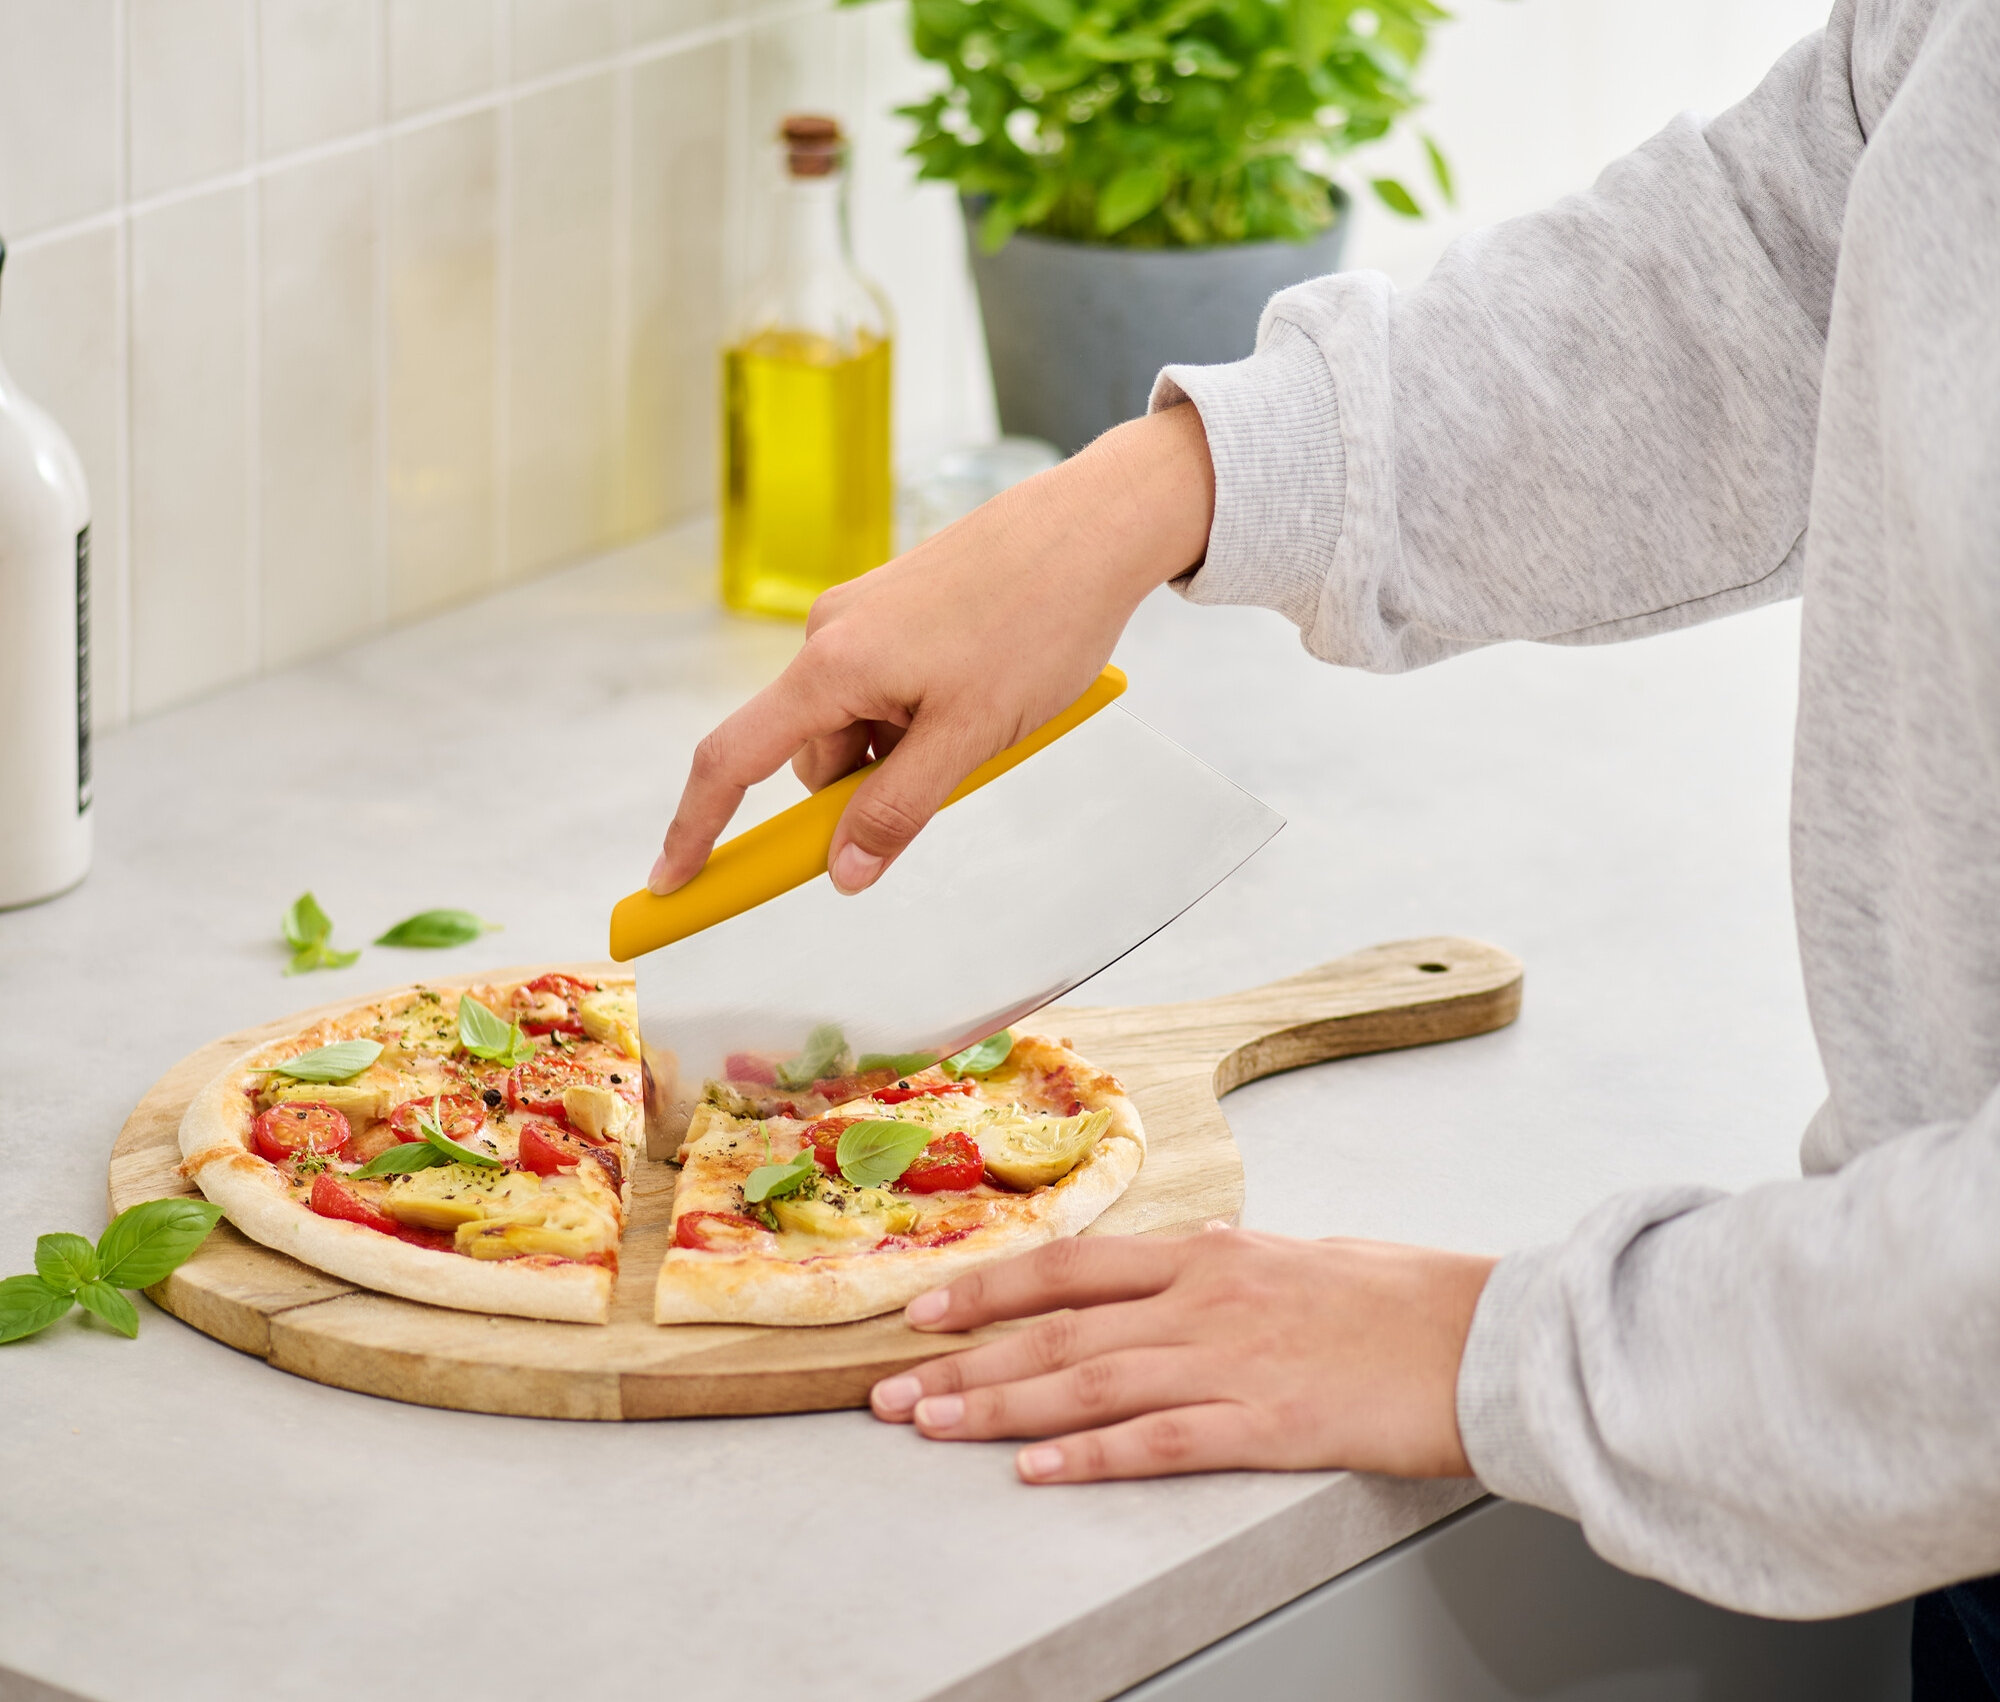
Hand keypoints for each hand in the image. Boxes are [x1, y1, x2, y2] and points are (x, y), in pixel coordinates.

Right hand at [649, 405, 1216, 896]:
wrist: (1093, 527)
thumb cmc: (1036, 620)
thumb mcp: (969, 737)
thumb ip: (898, 808)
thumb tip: (841, 870)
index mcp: (829, 666)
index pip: (730, 761)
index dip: (694, 829)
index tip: (672, 882)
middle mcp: (829, 635)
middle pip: (812, 754)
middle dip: (863, 790)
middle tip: (950, 781)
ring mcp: (863, 618)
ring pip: (858, 727)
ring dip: (904, 753)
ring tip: (989, 724)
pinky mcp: (897, 609)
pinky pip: (888, 691)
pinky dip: (923, 717)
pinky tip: (987, 693)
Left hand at [868, 1227, 1495, 1483]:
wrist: (1489, 1334)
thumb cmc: (1402, 1299)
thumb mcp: (1299, 1259)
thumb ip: (1226, 1272)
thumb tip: (1181, 1271)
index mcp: (1210, 1254)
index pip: (1071, 1266)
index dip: (988, 1288)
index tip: (924, 1311)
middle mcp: (1205, 1298)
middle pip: (1058, 1328)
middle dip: (964, 1360)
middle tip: (890, 1390)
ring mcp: (1233, 1358)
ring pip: (1088, 1380)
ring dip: (999, 1404)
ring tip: (930, 1425)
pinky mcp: (1270, 1421)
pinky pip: (1160, 1440)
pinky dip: (1091, 1454)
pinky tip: (1036, 1468)